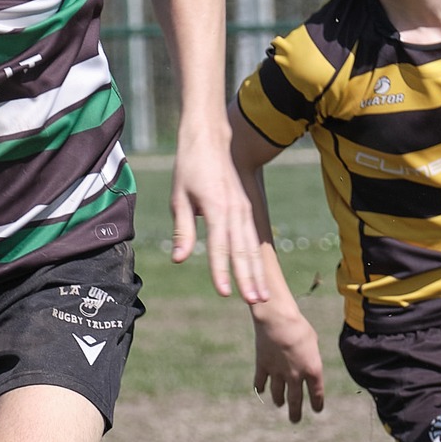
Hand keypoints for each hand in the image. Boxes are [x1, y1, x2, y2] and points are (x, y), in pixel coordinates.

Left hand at [170, 136, 267, 304]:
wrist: (210, 138)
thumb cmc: (189, 167)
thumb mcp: (179, 197)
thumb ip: (183, 229)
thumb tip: (180, 259)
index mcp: (217, 208)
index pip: (219, 247)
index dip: (221, 271)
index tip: (225, 293)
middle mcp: (235, 211)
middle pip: (243, 251)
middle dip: (248, 279)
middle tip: (253, 303)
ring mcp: (244, 210)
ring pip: (252, 247)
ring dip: (257, 273)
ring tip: (261, 296)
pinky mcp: (246, 208)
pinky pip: (253, 238)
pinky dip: (257, 259)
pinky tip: (259, 275)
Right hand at [251, 301, 325, 423]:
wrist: (277, 320)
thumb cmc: (299, 327)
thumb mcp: (313, 342)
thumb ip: (310, 357)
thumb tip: (306, 362)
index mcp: (312, 370)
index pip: (316, 393)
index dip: (317, 403)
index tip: (317, 410)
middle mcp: (295, 375)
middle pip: (295, 400)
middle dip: (295, 412)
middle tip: (295, 420)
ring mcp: (277, 372)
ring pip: (278, 393)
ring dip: (279, 400)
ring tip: (280, 404)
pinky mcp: (262, 366)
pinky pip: (261, 381)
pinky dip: (261, 387)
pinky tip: (261, 390)